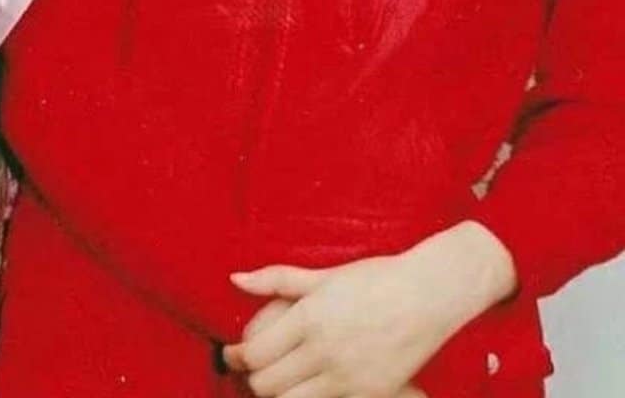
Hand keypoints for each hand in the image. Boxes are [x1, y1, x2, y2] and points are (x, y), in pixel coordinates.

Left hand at [223, 225, 513, 397]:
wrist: (428, 295)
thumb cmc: (374, 278)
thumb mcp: (323, 275)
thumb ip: (275, 279)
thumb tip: (235, 278)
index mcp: (309, 318)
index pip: (255, 354)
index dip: (235, 358)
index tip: (231, 354)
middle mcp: (325, 351)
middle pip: (267, 385)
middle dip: (252, 380)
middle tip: (252, 370)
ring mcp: (348, 378)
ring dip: (278, 395)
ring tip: (277, 381)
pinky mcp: (369, 395)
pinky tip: (308, 388)